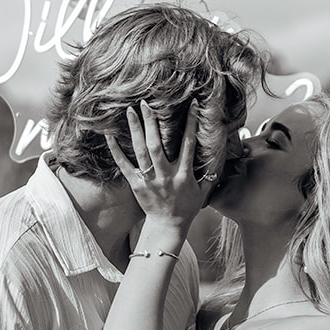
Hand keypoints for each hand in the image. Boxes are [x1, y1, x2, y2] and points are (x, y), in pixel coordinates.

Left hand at [104, 99, 208, 229]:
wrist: (168, 226)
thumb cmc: (187, 207)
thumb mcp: (203, 191)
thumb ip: (210, 173)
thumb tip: (220, 156)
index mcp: (183, 174)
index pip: (188, 144)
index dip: (191, 123)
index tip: (191, 104)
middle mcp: (166, 175)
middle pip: (157, 145)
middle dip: (152, 123)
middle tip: (146, 103)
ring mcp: (150, 180)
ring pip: (141, 152)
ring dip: (135, 130)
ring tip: (129, 111)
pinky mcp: (136, 185)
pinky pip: (124, 166)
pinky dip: (116, 150)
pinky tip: (110, 136)